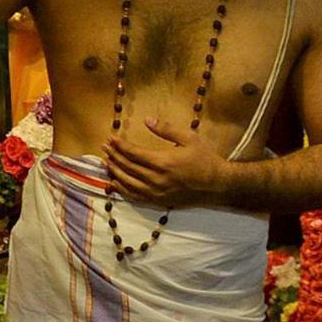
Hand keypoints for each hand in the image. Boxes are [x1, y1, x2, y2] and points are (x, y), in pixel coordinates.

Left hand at [102, 115, 231, 208]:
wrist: (217, 184)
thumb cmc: (204, 158)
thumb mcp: (189, 138)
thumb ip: (167, 129)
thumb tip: (147, 120)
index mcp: (163, 161)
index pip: (133, 153)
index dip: (120, 145)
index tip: (111, 138)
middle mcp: (156, 179)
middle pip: (127, 167)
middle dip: (114, 156)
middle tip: (104, 147)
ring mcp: (156, 192)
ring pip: (128, 183)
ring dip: (115, 172)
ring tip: (106, 163)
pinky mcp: (158, 201)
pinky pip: (134, 196)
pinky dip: (122, 190)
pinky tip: (114, 183)